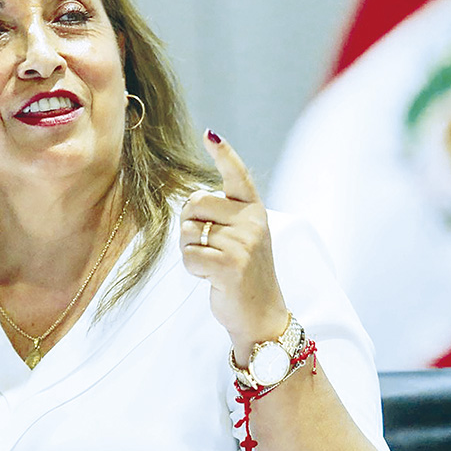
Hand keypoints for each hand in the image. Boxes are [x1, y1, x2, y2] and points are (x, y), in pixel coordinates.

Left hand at [180, 130, 289, 359]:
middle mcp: (252, 222)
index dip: (223, 154)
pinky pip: (189, 256)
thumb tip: (192, 202)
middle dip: (188, 223)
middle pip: (195, 202)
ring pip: (188, 232)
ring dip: (190, 251)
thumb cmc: (245, 274)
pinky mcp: (229, 265)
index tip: (210, 135)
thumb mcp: (243, 238)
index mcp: (255, 211)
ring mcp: (243, 244)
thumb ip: (225, 217)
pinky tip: (210, 277)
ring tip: (212, 265)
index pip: (237, 175)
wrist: (262, 315)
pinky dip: (192, 269)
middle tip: (205, 245)